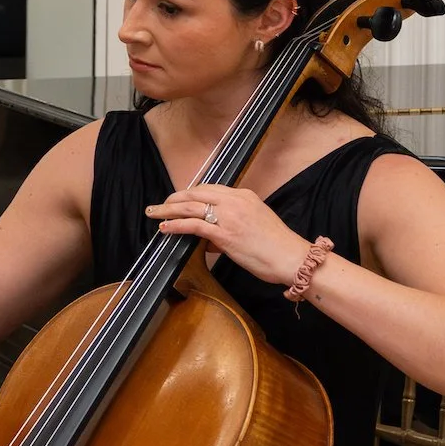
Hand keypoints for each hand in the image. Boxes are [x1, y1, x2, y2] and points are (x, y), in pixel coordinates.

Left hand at [145, 182, 311, 287]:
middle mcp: (235, 201)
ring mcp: (229, 216)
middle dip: (174, 199)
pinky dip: (176, 225)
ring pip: (191, 207)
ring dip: (169, 210)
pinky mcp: (224, 234)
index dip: (190, 194)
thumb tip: (209, 240)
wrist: (290, 257)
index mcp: (245, 196)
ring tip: (154, 213)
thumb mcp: (255, 225)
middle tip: (160, 205)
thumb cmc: (276, 246)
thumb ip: (232, 226)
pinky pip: (194, 226)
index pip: (210, 188)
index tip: (178, 200)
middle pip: (196, 193)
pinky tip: (165, 228)